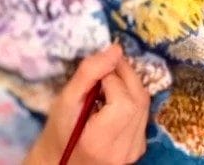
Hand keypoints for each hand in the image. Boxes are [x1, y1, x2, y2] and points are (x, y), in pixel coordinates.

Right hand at [23, 43, 150, 164]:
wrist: (63, 161)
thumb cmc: (59, 131)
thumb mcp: (65, 101)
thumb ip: (89, 74)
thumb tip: (115, 50)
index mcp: (101, 141)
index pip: (123, 100)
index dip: (113, 77)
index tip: (97, 72)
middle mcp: (123, 149)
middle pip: (140, 100)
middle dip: (126, 75)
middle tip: (107, 67)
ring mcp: (134, 150)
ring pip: (144, 105)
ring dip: (129, 86)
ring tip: (108, 83)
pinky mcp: (139, 147)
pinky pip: (142, 114)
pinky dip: (131, 100)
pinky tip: (114, 101)